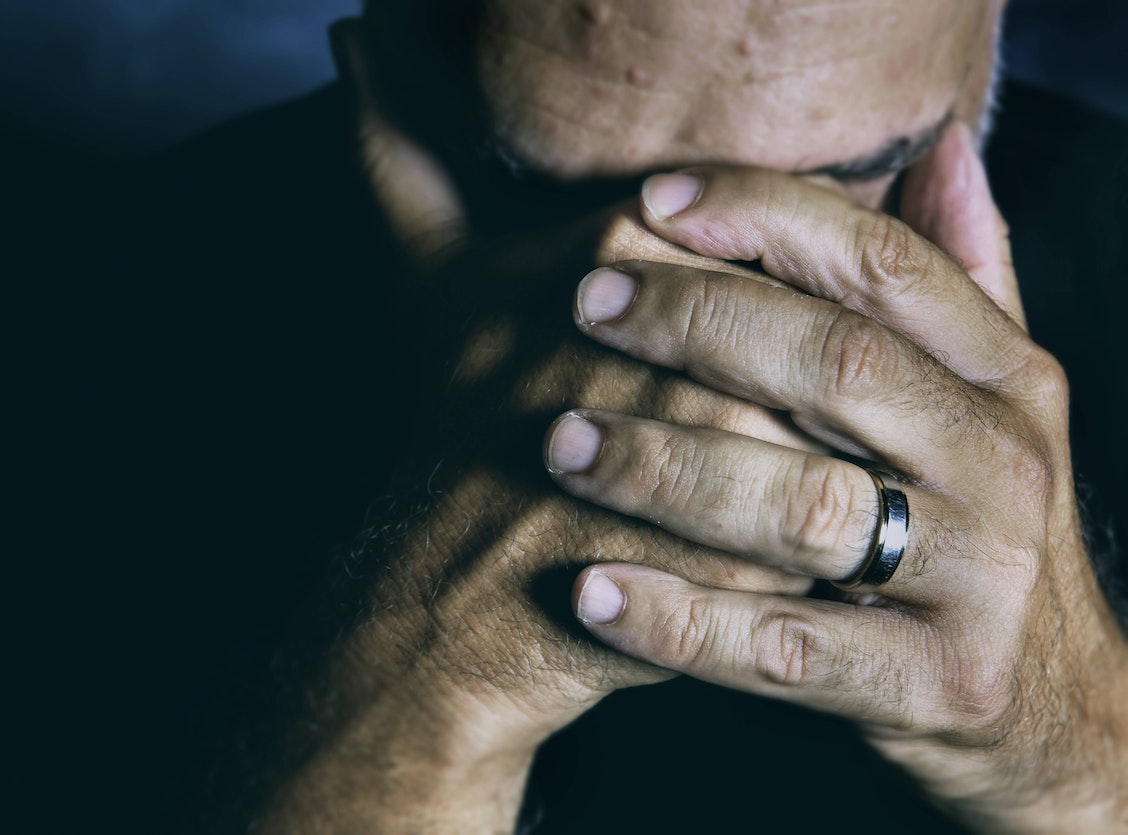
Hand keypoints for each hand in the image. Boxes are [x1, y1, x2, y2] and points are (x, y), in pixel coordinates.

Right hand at [260, 21, 819, 832]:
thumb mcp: (426, 272)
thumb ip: (398, 142)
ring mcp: (733, 437)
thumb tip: (348, 30)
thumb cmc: (452, 422)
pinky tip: (792, 508)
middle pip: (822, 301)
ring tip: (787, 457)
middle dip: (809, 352)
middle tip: (757, 406)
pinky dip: (843, 496)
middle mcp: (695, 326)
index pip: (774, 213)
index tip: (734, 327)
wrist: (454, 590)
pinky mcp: (766, 537)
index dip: (774, 272)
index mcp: (632, 243)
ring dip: (840, 424)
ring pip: (853, 396)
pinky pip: (850, 491)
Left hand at [546, 123, 1127, 829]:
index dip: (768, 218)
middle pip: (839, 366)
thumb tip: (942, 147)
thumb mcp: (993, 407)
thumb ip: (966, 283)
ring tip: (562, 443)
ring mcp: (979, 580)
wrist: (1053, 709)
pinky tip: (593, 591)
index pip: (884, 265)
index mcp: (1007, 380)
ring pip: (804, 507)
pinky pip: (785, 649)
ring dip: (668, 467)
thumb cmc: (978, 530)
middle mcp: (1003, 465)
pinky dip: (682, 621)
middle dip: (701, 321)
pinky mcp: (936, 684)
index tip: (654, 198)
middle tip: (586, 303)